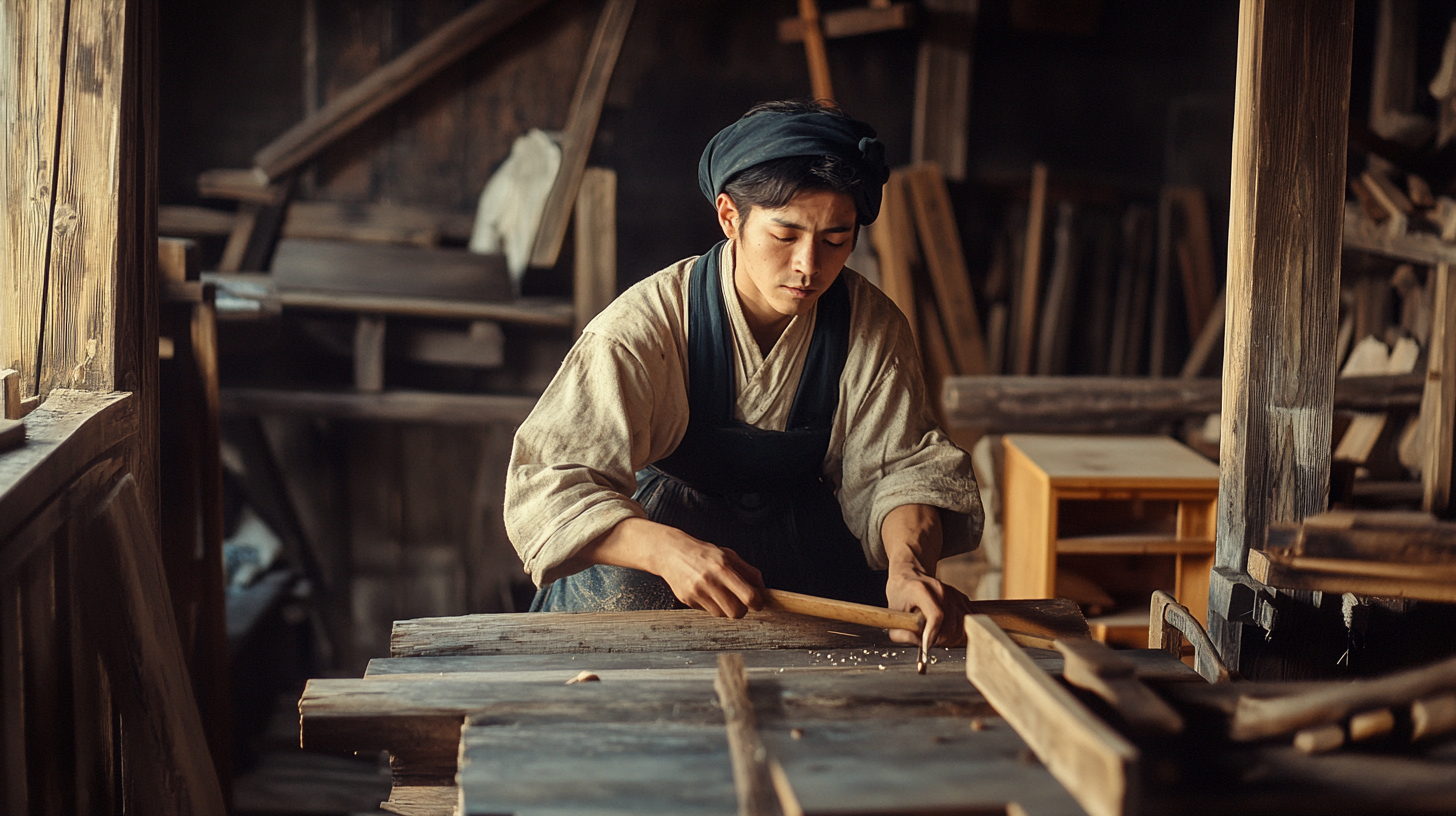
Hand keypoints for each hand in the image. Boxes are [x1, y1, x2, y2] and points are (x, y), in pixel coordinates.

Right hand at [578, 517, 763, 617]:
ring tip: (722, 595)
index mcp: (723, 568)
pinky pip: (707, 611)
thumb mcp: (729, 554)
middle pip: (736, 612)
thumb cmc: (703, 553)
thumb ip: (748, 570)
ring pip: (722, 614)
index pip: (749, 596)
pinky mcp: (687, 600)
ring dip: (726, 609)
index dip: (758, 603)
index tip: (758, 602)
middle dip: (742, 610)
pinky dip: (711, 606)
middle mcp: (710, 581)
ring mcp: (697, 592)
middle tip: (741, 602)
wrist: (671, 552)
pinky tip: (707, 593)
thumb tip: (762, 587)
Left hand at [884, 564, 972, 647]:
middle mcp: (940, 590)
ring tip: (936, 636)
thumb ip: (901, 632)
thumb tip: (920, 645)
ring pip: (961, 626)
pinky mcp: (962, 598)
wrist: (910, 575)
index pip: (936, 616)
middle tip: (929, 641)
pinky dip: (958, 632)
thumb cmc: (900, 593)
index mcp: (921, 590)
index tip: (926, 645)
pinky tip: (945, 631)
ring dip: (950, 637)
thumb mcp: (892, 613)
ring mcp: (953, 594)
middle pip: (951, 625)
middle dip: (940, 640)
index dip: (933, 634)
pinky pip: (967, 622)